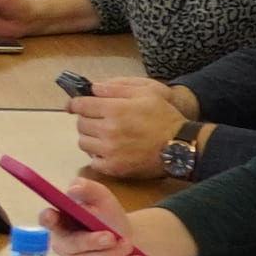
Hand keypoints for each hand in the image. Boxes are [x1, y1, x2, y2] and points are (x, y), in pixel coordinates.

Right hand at [53, 180, 193, 255]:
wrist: (126, 234)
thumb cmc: (107, 214)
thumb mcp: (101, 197)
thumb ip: (87, 188)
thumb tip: (73, 189)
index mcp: (61, 221)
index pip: (47, 220)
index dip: (47, 218)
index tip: (52, 215)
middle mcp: (64, 243)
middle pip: (70, 246)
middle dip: (91, 242)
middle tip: (111, 237)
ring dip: (111, 253)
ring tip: (129, 244)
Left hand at [73, 79, 198, 179]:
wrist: (180, 147)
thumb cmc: (164, 117)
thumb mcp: (147, 92)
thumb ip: (117, 88)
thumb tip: (94, 88)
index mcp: (115, 109)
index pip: (81, 105)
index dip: (76, 104)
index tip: (76, 105)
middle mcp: (108, 131)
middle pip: (80, 124)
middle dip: (86, 119)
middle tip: (98, 119)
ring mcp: (110, 151)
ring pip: (83, 142)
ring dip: (90, 137)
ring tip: (103, 135)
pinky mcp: (114, 168)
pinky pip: (92, 160)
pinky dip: (96, 155)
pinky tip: (108, 150)